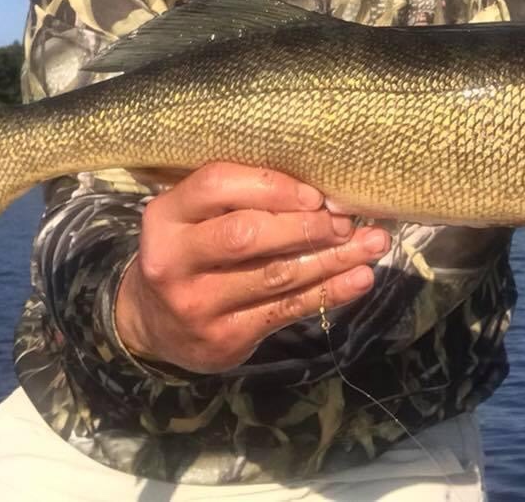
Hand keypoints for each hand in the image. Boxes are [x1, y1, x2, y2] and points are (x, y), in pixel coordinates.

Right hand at [114, 161, 389, 373]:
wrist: (152, 324)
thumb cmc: (188, 253)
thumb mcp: (192, 218)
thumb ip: (238, 200)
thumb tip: (320, 191)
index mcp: (165, 216)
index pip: (217, 185)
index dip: (272, 186)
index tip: (315, 192)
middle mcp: (173, 260)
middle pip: (247, 234)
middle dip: (306, 225)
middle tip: (347, 220)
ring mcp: (197, 304)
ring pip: (275, 275)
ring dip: (331, 258)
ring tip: (372, 244)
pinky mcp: (224, 338)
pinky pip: (286, 310)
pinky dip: (330, 292)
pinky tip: (360, 278)